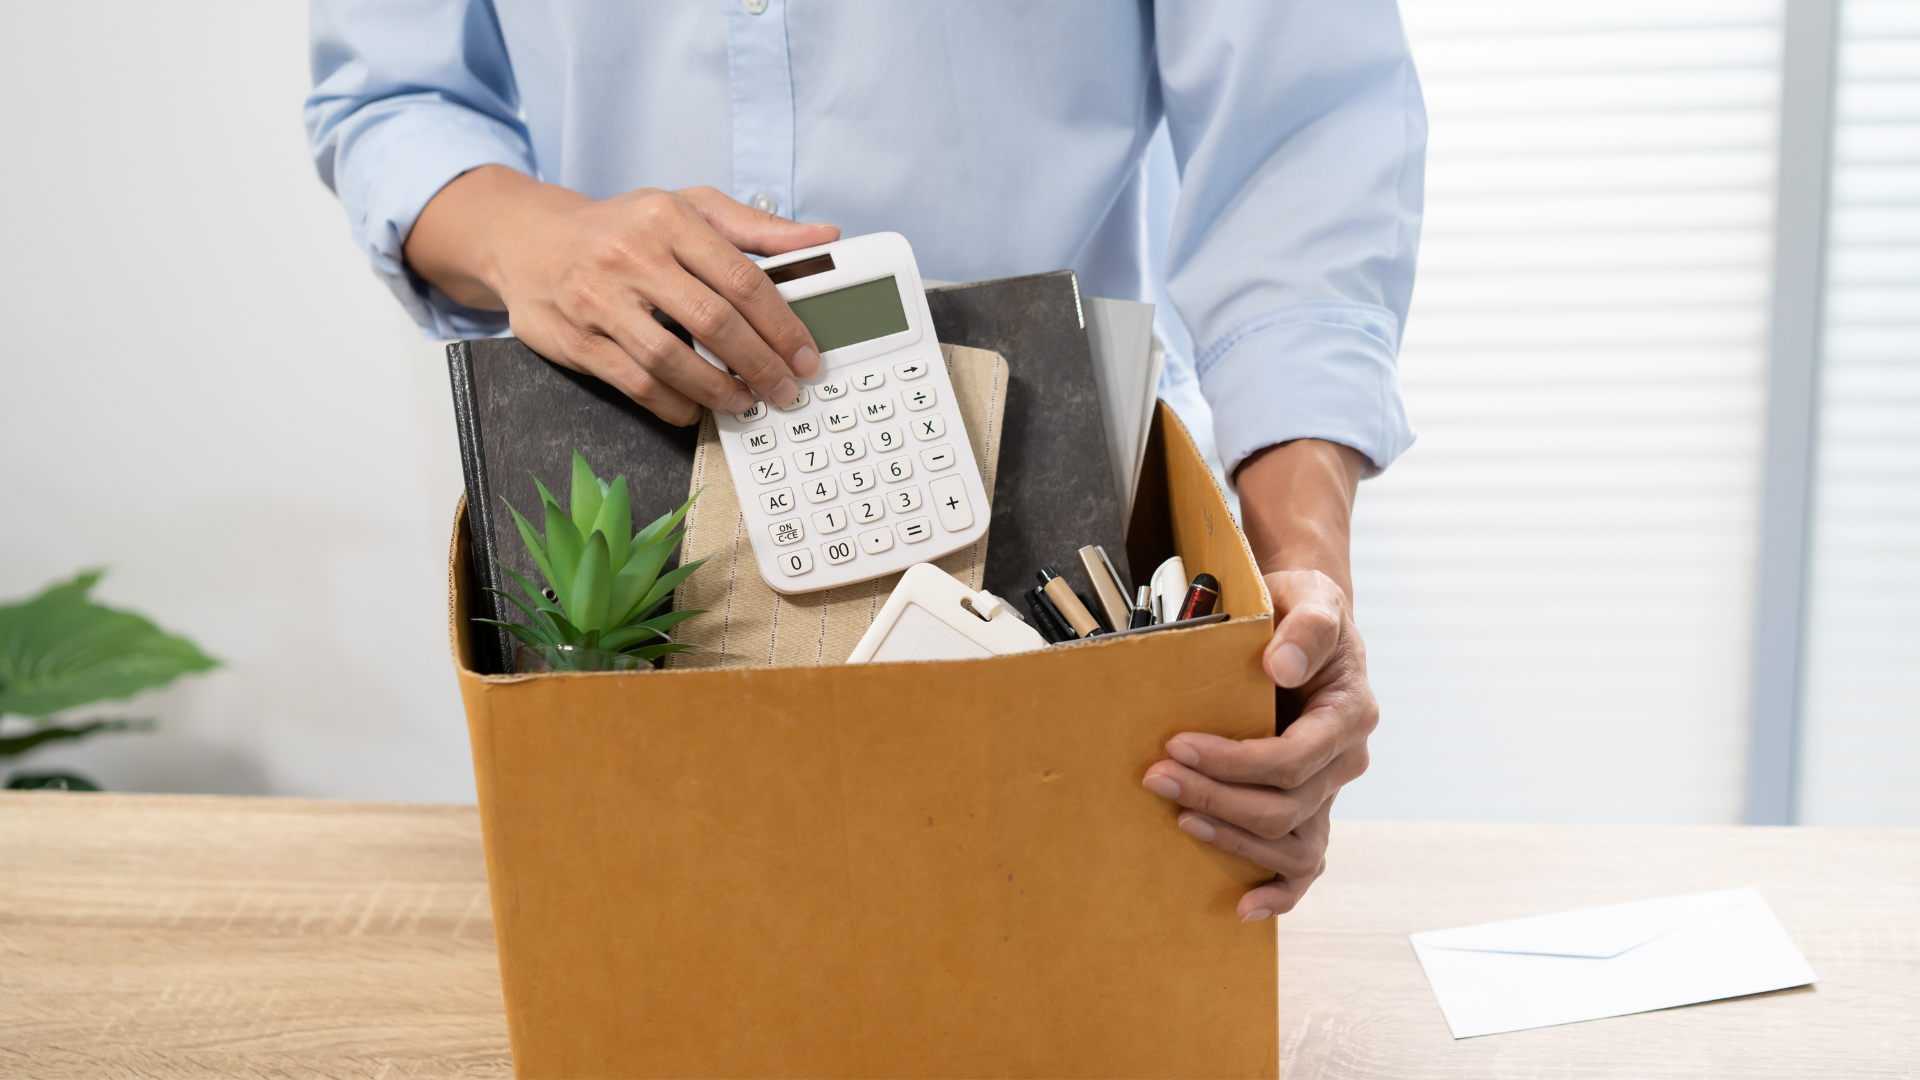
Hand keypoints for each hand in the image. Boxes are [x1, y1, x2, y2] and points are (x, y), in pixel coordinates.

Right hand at [405, 165, 840, 424]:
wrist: (528, 238)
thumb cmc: (622, 226)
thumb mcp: (688, 207)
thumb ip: (756, 227)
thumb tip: (823, 237)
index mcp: (668, 219)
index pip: (742, 278)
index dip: (782, 324)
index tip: (806, 355)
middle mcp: (631, 255)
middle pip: (713, 322)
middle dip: (760, 364)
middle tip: (786, 390)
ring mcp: (598, 299)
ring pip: (671, 358)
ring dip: (718, 390)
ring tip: (745, 403)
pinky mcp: (576, 338)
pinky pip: (634, 381)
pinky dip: (672, 403)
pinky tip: (696, 407)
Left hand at [1141, 438, 1374, 921]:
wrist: (1304, 625)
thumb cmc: (1301, 609)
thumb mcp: (1309, 597)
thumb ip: (1304, 628)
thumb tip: (1281, 667)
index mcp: (1349, 713)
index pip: (1292, 758)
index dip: (1234, 761)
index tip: (1177, 744)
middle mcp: (1345, 761)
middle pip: (1283, 805)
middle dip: (1215, 795)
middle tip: (1155, 776)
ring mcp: (1328, 791)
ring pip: (1291, 843)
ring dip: (1232, 840)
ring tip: (1179, 820)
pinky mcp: (1309, 807)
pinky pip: (1305, 866)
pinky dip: (1279, 893)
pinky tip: (1241, 907)